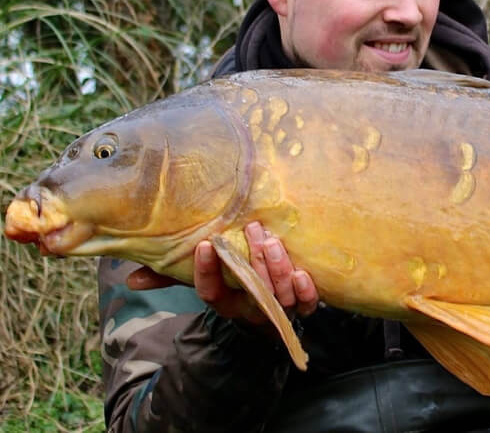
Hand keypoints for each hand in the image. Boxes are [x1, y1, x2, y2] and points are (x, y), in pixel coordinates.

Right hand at [126, 222, 320, 324]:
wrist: (271, 314)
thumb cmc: (234, 284)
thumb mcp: (206, 279)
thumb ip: (172, 275)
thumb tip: (131, 278)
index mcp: (225, 301)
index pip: (210, 291)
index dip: (207, 270)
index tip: (207, 243)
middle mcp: (250, 307)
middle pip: (250, 290)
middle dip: (253, 261)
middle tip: (253, 229)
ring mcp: (278, 309)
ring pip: (279, 296)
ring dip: (277, 269)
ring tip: (274, 241)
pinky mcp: (302, 307)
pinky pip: (305, 306)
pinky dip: (305, 291)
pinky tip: (302, 272)